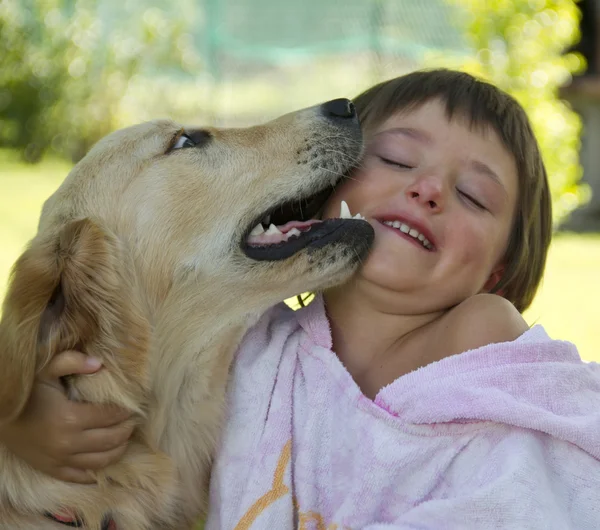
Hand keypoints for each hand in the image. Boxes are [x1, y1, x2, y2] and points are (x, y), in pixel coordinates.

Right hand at [0, 351, 133, 482]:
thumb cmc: (25, 391)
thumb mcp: (45, 369)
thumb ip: (72, 361)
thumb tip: (100, 363)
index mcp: (70, 417)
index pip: (111, 415)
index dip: (126, 410)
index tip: (135, 404)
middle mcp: (68, 443)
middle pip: (111, 439)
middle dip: (127, 429)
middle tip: (135, 420)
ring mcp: (60, 459)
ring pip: (101, 461)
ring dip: (119, 449)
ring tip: (126, 436)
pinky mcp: (52, 469)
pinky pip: (81, 476)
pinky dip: (97, 471)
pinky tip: (107, 461)